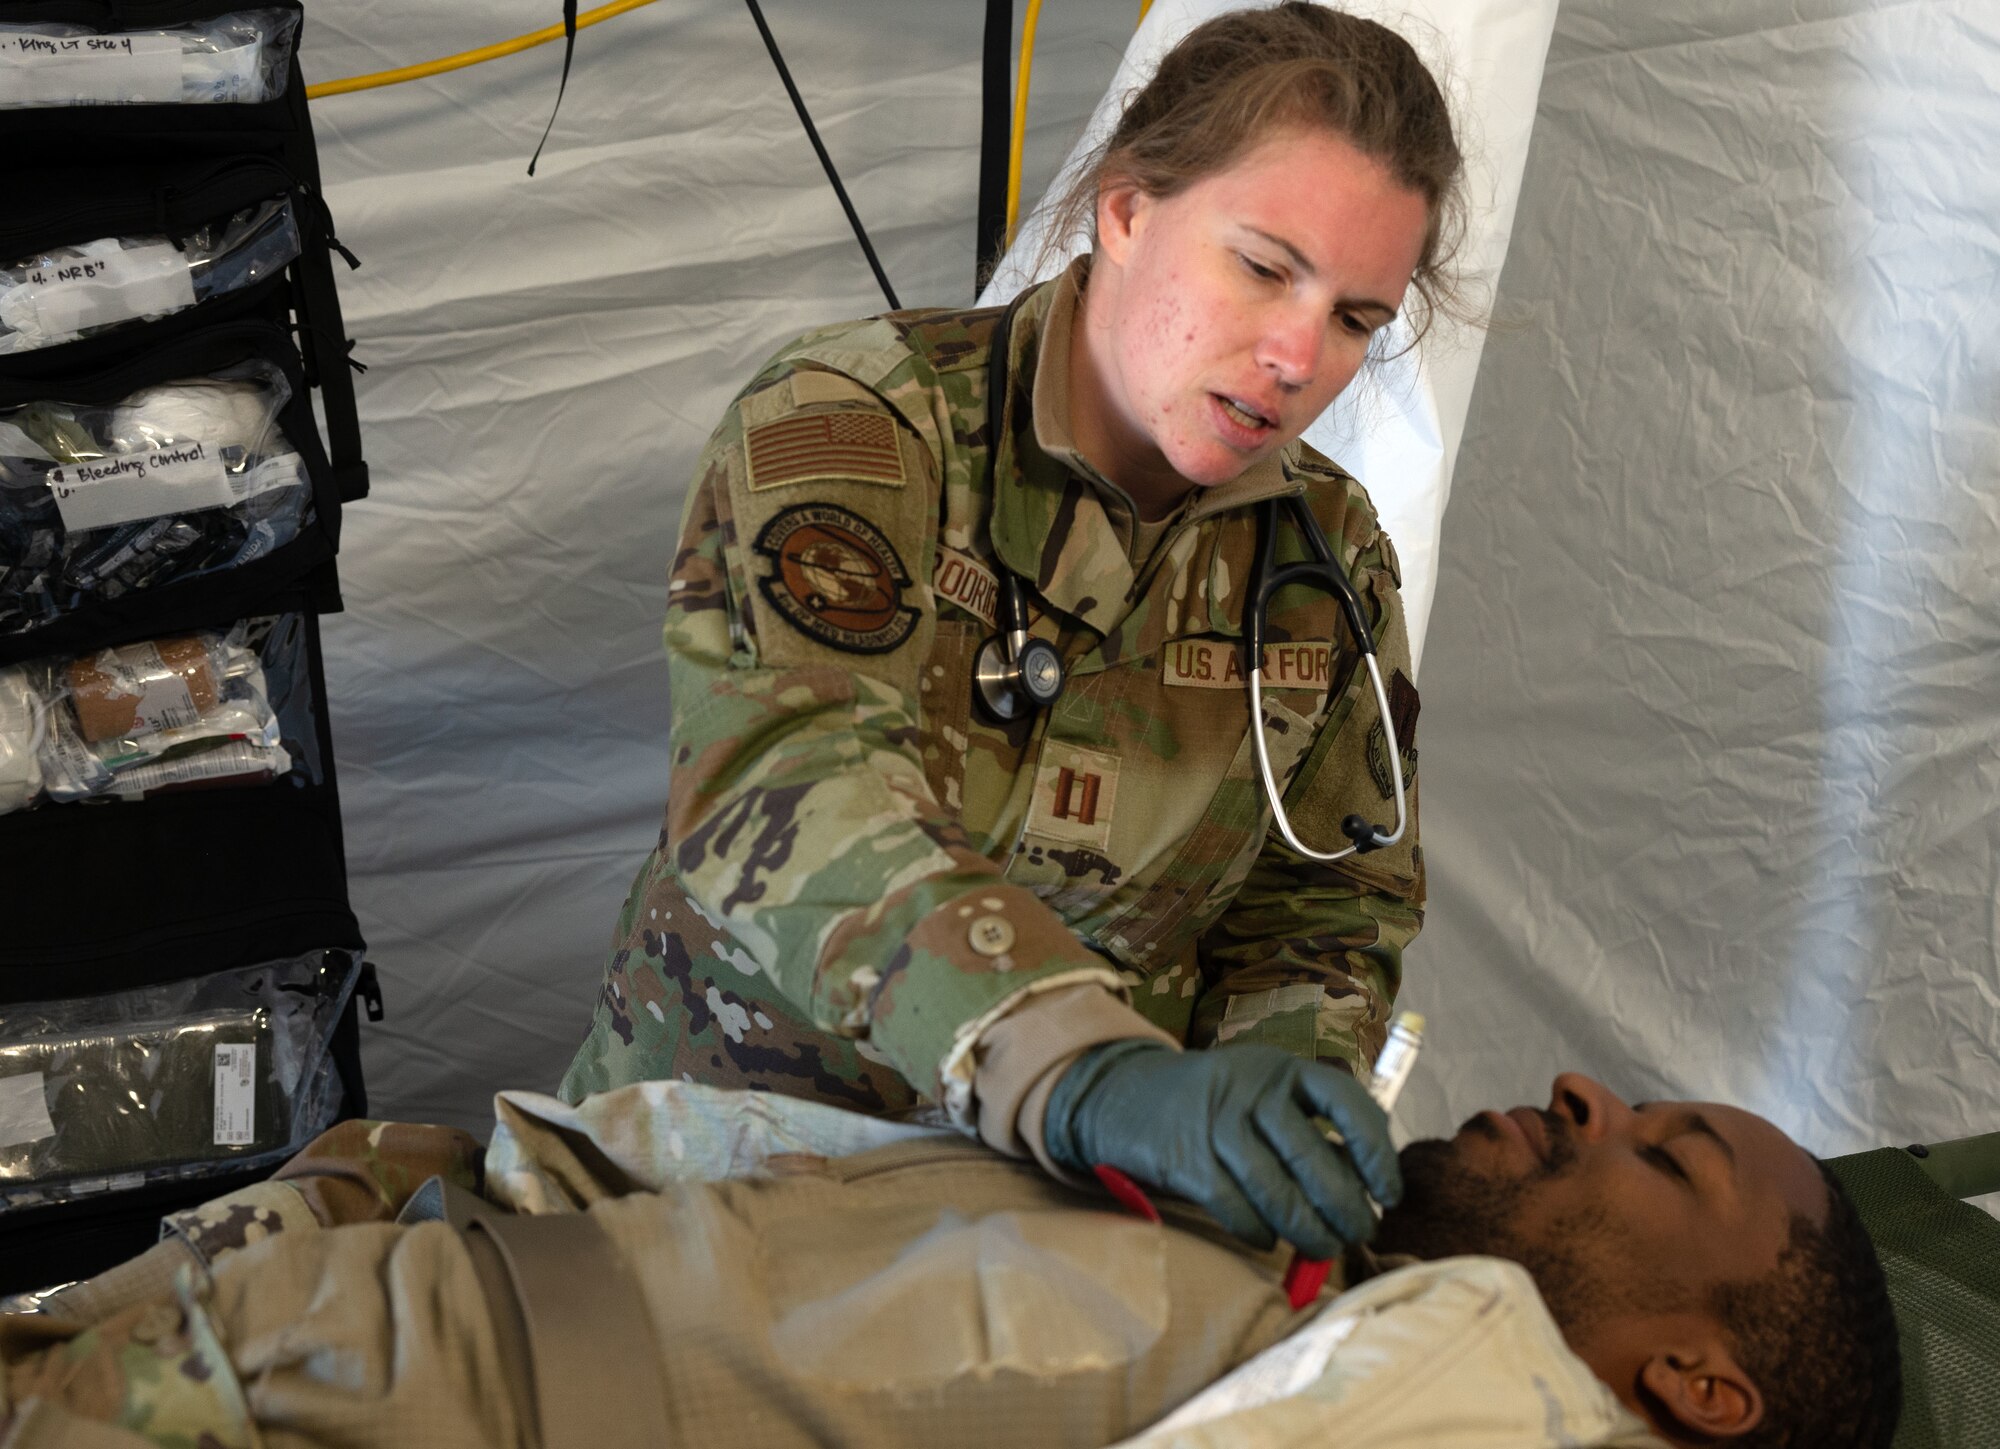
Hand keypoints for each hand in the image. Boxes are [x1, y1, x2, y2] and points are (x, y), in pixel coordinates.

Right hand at [1042, 1040, 1399, 1257]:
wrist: (1125, 1094)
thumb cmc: (1215, 1104)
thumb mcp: (1264, 1093)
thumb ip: (1311, 1128)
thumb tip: (1366, 1187)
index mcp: (1284, 1069)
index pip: (1348, 1103)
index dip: (1377, 1152)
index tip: (1390, 1193)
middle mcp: (1253, 1090)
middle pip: (1313, 1158)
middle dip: (1345, 1207)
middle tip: (1358, 1233)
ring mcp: (1216, 1123)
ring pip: (1276, 1192)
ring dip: (1307, 1231)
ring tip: (1322, 1248)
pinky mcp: (1186, 1159)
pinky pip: (1235, 1208)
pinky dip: (1257, 1232)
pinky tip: (1266, 1240)